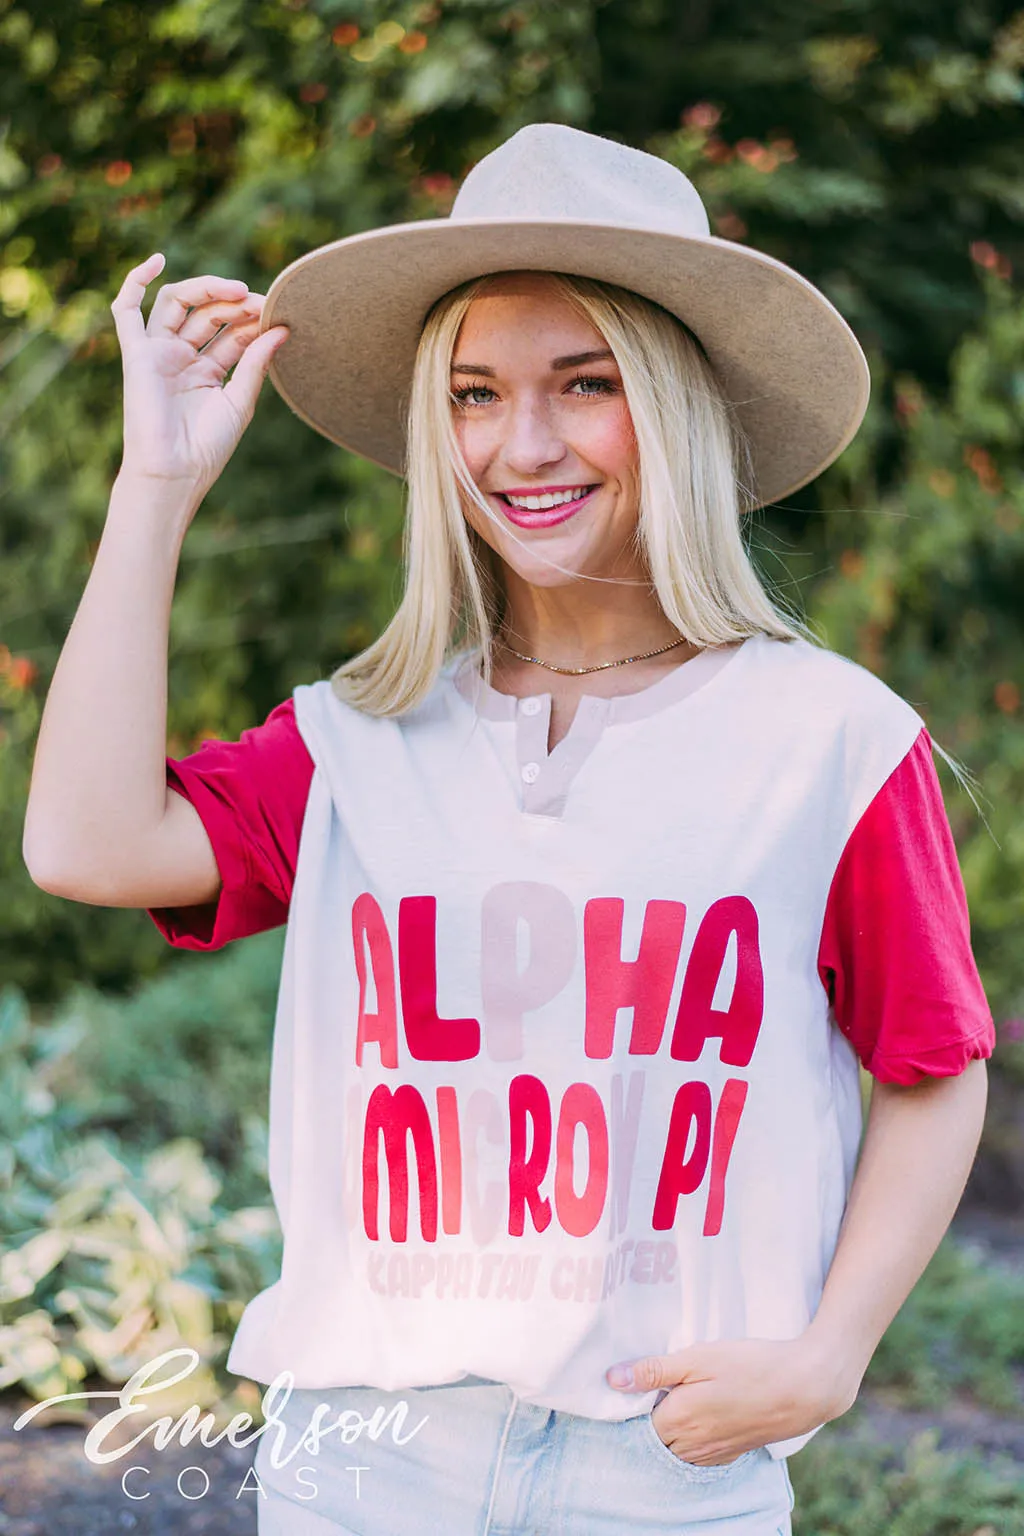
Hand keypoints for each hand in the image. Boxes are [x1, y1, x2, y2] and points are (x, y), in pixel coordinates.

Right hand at [110, 253, 289, 495]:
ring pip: (177, 303)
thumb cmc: (207, 447)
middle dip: (234, 304)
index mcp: (208, 370)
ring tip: (235, 290)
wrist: (175, 472)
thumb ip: (256, 364)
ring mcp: (158, 353)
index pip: (232, 333)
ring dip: (206, 289)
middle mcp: (182, 357)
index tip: (277, 316)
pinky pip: (126, 311)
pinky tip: (156, 261)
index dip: (252, 320)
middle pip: (207, 313)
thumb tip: (281, 329)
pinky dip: (136, 282)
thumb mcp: (239, 402)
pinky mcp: (136, 354)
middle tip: (258, 301)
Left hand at [605, 1335, 859, 1464]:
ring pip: (675, 1449)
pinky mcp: (731, 1453)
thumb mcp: (699, 1357)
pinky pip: (698, 1455)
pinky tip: (699, 1415)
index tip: (639, 1380)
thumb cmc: (750, 1365)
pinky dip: (690, 1439)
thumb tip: (612, 1379)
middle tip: (655, 1387)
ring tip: (677, 1398)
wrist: (803, 1387)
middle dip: (648, 1417)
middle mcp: (692, 1444)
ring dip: (670, 1430)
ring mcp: (713, 1453)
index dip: (633, 1401)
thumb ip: (654, 1370)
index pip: (636, 1420)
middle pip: (654, 1438)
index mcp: (678, 1419)